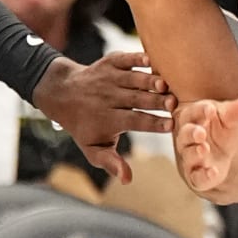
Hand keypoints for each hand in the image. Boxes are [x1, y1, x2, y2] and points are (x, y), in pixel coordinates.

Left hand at [35, 50, 170, 183]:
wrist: (63, 94)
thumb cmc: (85, 126)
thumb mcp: (93, 148)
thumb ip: (110, 162)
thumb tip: (127, 180)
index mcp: (106, 119)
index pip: (133, 121)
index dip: (152, 123)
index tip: (170, 126)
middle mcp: (107, 97)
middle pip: (136, 99)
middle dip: (155, 101)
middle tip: (174, 104)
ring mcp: (108, 78)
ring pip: (132, 79)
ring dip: (149, 81)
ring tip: (166, 85)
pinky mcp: (109, 62)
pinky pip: (125, 59)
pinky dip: (137, 58)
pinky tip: (151, 61)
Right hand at [173, 95, 237, 194]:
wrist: (223, 152)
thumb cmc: (222, 128)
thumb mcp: (230, 118)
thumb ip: (236, 111)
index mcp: (193, 119)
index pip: (193, 112)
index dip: (201, 111)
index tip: (211, 109)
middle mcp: (187, 138)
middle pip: (185, 134)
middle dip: (191, 133)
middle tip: (201, 133)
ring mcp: (191, 158)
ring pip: (189, 155)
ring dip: (195, 153)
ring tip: (204, 149)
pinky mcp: (197, 176)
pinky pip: (197, 178)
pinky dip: (204, 176)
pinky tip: (214, 172)